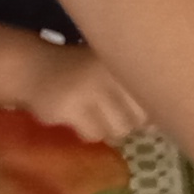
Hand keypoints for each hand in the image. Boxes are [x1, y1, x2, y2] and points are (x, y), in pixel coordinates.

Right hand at [28, 44, 152, 144]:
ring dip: (108, 128)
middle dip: (128, 121)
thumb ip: (138, 93)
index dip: (149, 110)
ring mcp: (86, 89)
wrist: (33, 68)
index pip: (153, 98)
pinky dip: (87, 131)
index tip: (135, 107)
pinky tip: (76, 115)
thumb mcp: (113, 71)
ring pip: (118, 129)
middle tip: (110, 110)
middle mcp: (107, 71)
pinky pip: (93, 134)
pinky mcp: (67, 107)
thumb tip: (159, 124)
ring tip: (93, 112)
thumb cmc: (83, 72)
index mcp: (123, 59)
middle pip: (139, 118)